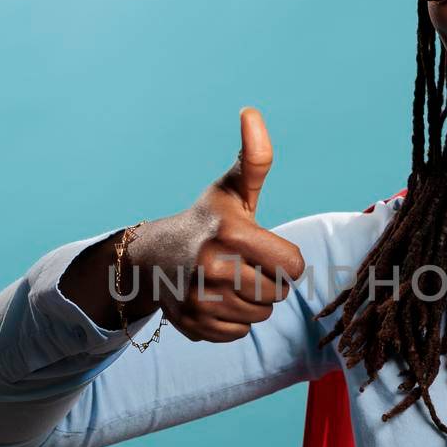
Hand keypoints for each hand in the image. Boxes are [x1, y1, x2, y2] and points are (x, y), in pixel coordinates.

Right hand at [129, 106, 306, 341]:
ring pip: (259, 316)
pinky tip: (215, 298)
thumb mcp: (232, 189)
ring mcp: (199, 299)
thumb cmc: (207, 219)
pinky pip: (238, 334)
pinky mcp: (192, 324)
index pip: (293, 267)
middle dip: (268, 281)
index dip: (287, 260)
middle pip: (277, 294)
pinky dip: (232, 320)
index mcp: (230, 233)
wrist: (153, 255)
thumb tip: (251, 112)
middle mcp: (212, 267)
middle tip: (243, 264)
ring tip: (229, 280)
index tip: (266, 250)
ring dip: (252, 302)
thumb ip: (254, 158)